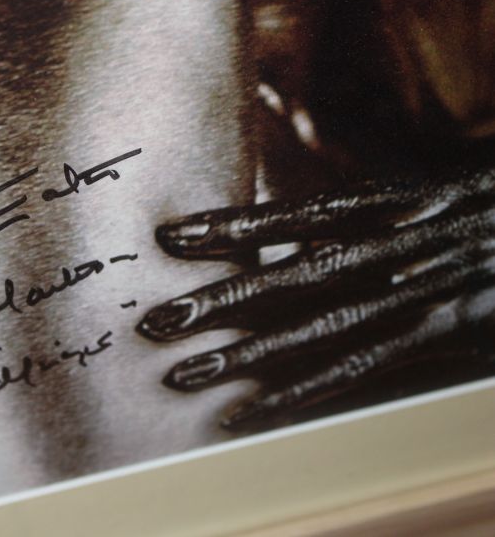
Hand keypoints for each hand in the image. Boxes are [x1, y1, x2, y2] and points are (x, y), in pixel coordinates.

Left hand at [138, 163, 494, 430]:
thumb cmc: (486, 210)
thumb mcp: (428, 197)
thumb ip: (369, 218)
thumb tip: (302, 240)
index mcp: (387, 209)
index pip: (290, 219)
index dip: (228, 227)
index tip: (171, 236)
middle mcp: (389, 251)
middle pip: (285, 279)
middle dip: (215, 301)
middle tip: (152, 321)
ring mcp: (413, 296)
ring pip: (310, 331)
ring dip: (242, 355)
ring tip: (181, 374)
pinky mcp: (439, 335)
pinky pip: (357, 373)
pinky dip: (300, 395)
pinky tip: (248, 415)